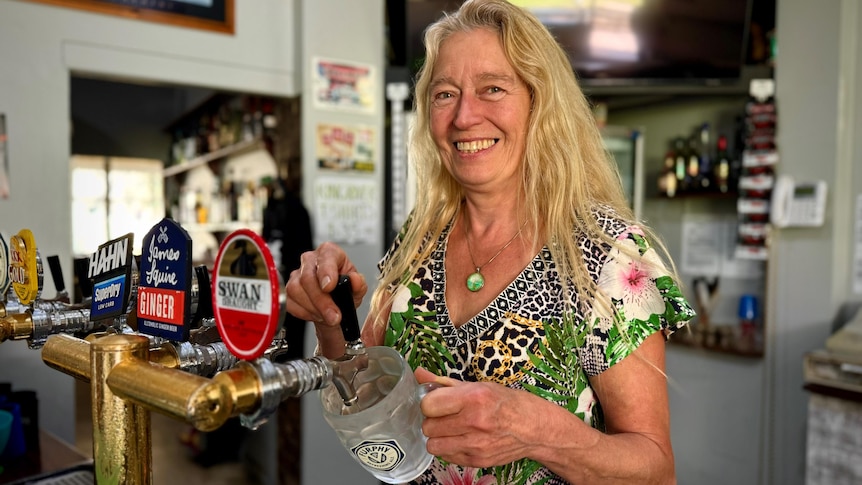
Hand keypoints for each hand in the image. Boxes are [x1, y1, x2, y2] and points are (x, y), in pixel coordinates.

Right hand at [284, 242, 366, 353]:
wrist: (335, 305)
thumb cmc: (345, 291)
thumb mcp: (358, 288)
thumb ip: (359, 284)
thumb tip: (355, 280)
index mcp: (330, 252)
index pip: (325, 256)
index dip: (326, 272)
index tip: (329, 287)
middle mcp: (311, 260)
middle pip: (308, 277)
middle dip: (321, 300)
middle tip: (333, 315)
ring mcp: (297, 274)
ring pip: (296, 290)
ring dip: (313, 308)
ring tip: (326, 316)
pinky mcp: (288, 290)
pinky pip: (290, 302)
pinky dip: (304, 313)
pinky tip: (316, 315)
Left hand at [415, 367, 537, 468]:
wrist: (534, 429)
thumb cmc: (507, 403)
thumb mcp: (479, 386)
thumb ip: (445, 383)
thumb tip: (419, 374)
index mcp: (474, 397)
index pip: (428, 405)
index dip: (429, 402)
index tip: (436, 401)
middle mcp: (474, 422)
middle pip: (428, 426)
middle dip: (433, 420)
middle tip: (445, 416)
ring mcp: (476, 444)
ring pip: (433, 445)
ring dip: (438, 437)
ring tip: (451, 429)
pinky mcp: (477, 460)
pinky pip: (446, 456)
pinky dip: (449, 448)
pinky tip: (461, 439)